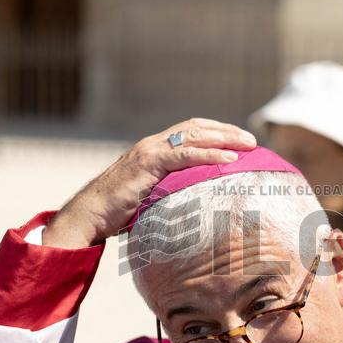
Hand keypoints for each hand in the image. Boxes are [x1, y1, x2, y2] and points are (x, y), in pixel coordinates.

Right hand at [43, 119, 256, 247]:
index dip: (216, 132)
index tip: (239, 140)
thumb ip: (168, 195)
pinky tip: (229, 158)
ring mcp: (149, 151)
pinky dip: (209, 154)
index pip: (190, 131)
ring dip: (225, 137)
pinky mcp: (147, 163)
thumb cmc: (116, 214)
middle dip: (227, 131)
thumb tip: (192, 210)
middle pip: (196, 127)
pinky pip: (184, 154)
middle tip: (252, 140)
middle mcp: (153, 144)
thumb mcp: (149, 200)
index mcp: (154, 150)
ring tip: (248, 145)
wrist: (90, 215)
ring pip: (194, 135)